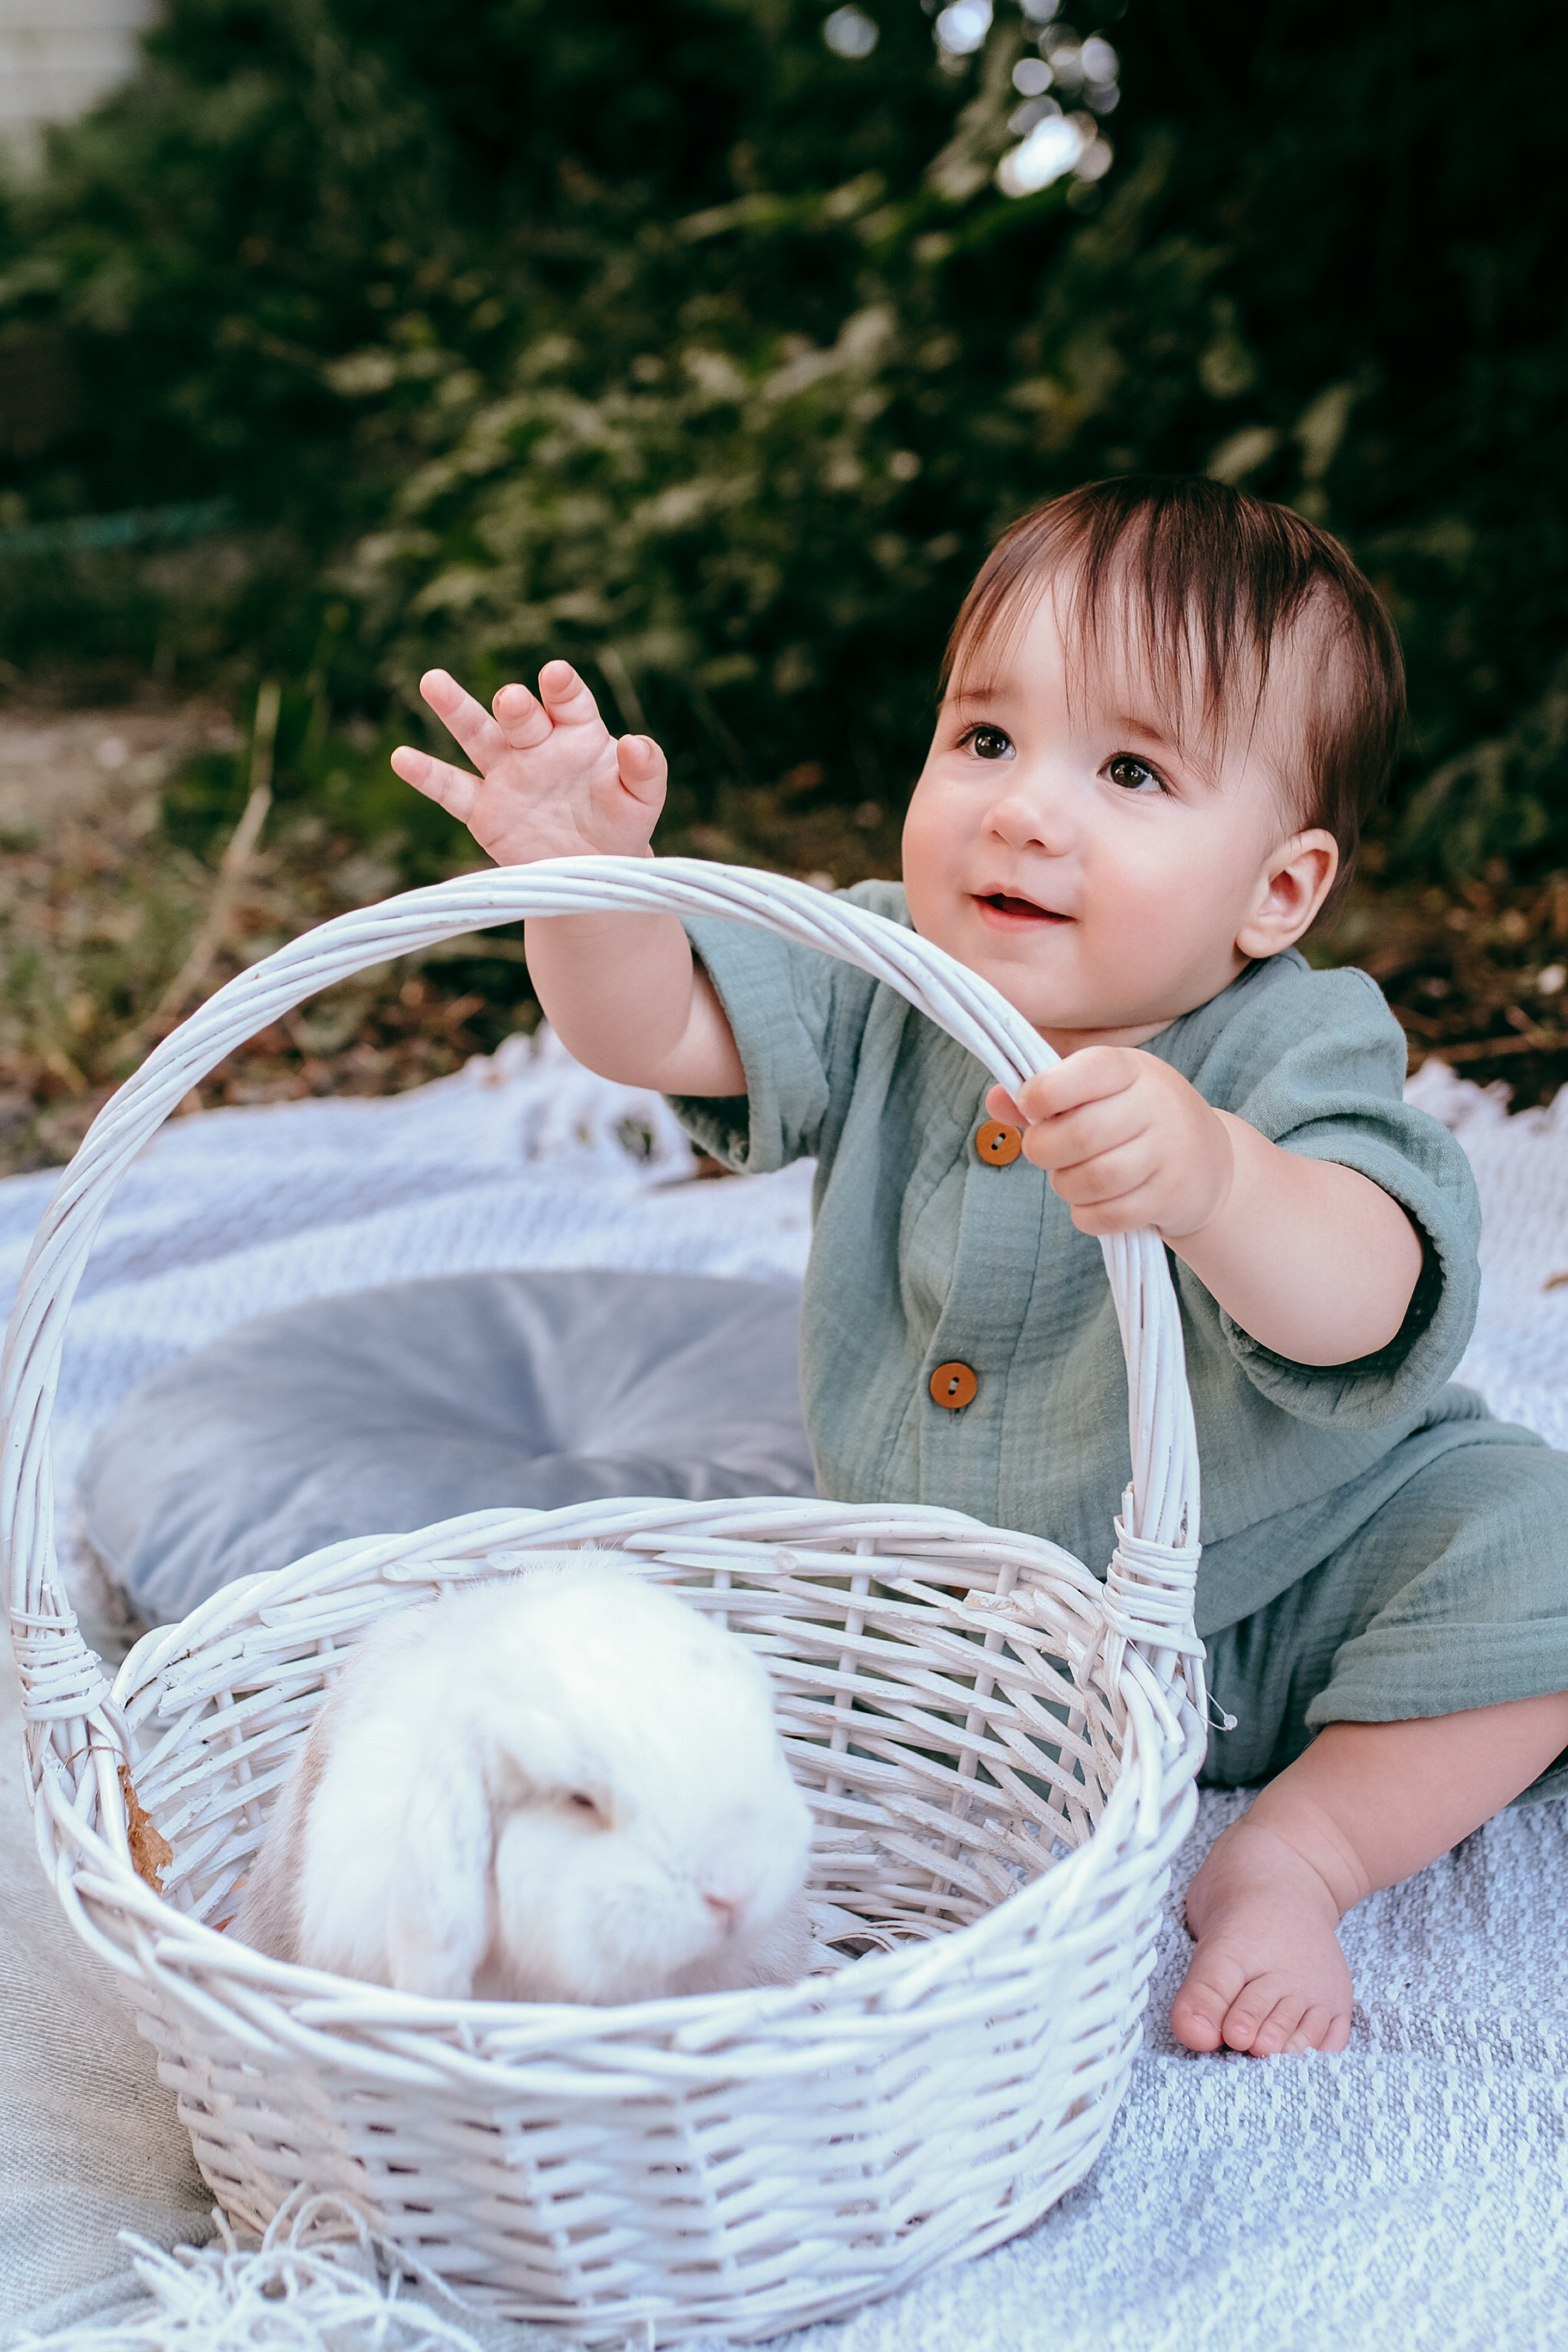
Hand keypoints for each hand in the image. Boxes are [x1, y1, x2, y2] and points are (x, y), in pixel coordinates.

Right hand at [390, 662, 667, 865]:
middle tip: (509, 699)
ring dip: (455, 710)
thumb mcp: (642, 800)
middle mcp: (537, 745)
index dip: (561, 688)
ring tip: (432, 681)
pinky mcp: (484, 810)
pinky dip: (428, 776)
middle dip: (514, 707)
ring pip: (477, 737)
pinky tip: (402, 757)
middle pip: (520, 717)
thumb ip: (645, 771)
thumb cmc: (620, 824)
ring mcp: (506, 774)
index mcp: (578, 732)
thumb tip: (638, 743)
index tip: (556, 676)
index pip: (568, 702)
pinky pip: (453, 790)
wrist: (592, 873)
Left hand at [987, 1049, 1234, 1239]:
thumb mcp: (1098, 1093)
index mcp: (1131, 1069)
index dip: (1046, 1091)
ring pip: (1094, 1179)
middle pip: (1081, 1134)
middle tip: (1043, 1150)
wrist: (1207, 1163)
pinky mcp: (1171, 1196)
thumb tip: (996, 1101)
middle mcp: (1156, 1106)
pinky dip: (1086, 1215)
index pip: (1089, 1070)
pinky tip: (1091, 1202)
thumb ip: (1044, 1095)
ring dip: (1064, 1184)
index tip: (1030, 1105)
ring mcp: (1168, 1153)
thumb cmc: (1134, 1119)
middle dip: (1043, 1149)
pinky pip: (1109, 1215)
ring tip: (1068, 1176)